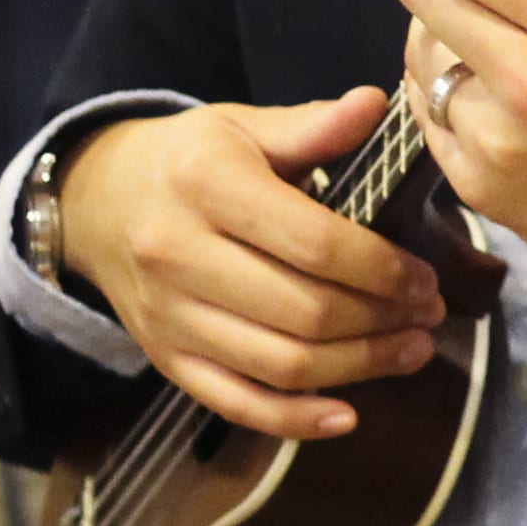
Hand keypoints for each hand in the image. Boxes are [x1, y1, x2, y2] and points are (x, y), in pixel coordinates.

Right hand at [57, 90, 444, 440]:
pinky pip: (236, 404)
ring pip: (280, 364)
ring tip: (410, 351)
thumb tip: (376, 104)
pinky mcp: (166, 359)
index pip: (313, 242)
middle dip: (381, 321)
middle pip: (303, 311)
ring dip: (358, 368)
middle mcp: (178, 254)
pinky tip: (347, 416)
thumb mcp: (242, 126)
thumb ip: (312, 125)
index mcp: (206, 185)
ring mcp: (169, 316)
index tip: (424, 277)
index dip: (381, 268)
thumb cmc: (188, 161)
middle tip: (429, 315)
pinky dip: (294, 421)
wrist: (98, 201)